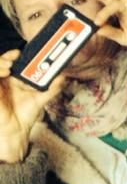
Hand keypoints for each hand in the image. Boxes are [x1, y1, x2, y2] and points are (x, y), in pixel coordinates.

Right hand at [0, 49, 64, 163]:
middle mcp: (5, 81)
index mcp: (15, 79)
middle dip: (6, 56)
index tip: (20, 52)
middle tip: (15, 57)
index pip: (12, 61)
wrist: (16, 131)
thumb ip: (53, 88)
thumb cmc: (26, 115)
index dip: (14, 54)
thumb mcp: (42, 99)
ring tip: (9, 67)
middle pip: (1, 62)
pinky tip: (4, 74)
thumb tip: (63, 76)